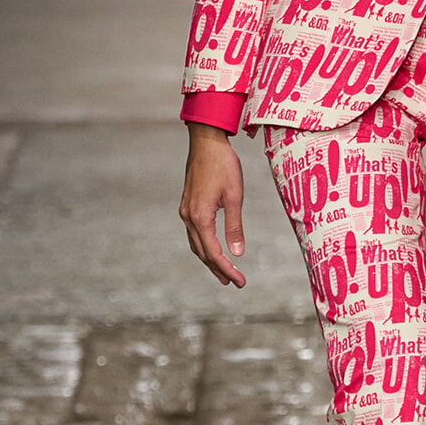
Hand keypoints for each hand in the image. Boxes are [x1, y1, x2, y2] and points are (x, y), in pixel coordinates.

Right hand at [179, 124, 246, 286]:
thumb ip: (234, 226)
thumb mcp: (235, 196)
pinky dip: (204, 245)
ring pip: (196, 244)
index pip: (213, 253)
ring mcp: (185, 211)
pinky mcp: (187, 204)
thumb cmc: (223, 165)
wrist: (206, 141)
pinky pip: (194, 233)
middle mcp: (188, 217)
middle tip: (233, 283)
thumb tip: (237, 253)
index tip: (240, 282)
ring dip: (210, 259)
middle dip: (218, 269)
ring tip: (223, 272)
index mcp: (200, 217)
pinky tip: (212, 248)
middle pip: (202, 252)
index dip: (227, 269)